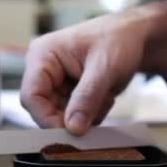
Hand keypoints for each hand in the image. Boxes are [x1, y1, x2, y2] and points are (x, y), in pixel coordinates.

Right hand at [21, 10, 146, 135]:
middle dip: (74, 115)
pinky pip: (74, 115)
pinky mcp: (68, 92)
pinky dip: (92, 113)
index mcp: (42, 55)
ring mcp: (56, 82)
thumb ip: (87, 97)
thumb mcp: (105, 68)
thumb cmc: (118, 38)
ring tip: (106, 94)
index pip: (31, 96)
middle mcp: (43, 70)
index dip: (46, 117)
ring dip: (87, 114)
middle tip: (99, 106)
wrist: (135, 35)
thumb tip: (72, 128)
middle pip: (44, 109)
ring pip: (61, 116)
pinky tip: (105, 95)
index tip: (71, 131)